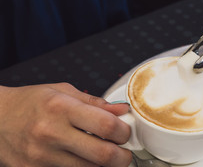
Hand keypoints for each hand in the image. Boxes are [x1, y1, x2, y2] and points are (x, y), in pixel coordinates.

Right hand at [0, 83, 131, 166]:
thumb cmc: (29, 102)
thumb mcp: (62, 91)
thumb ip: (94, 102)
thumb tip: (120, 110)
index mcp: (61, 108)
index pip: (106, 125)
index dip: (124, 131)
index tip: (125, 132)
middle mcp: (52, 134)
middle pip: (102, 155)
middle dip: (122, 157)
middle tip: (124, 153)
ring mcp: (42, 157)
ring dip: (104, 166)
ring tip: (105, 156)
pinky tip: (84, 160)